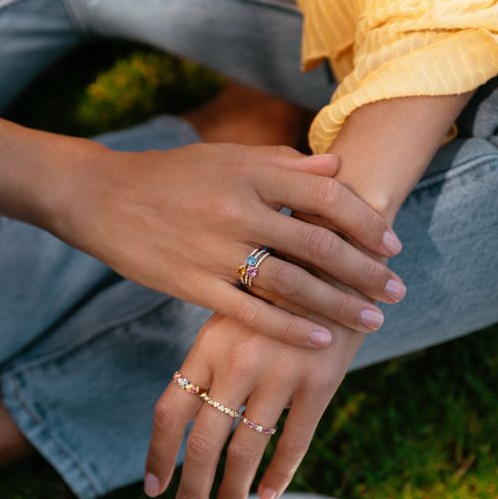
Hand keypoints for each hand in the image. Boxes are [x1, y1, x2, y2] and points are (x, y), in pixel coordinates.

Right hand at [53, 140, 404, 347]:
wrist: (101, 199)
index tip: (392, 244)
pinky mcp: (193, 284)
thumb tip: (335, 167)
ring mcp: (215, 251)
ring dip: (338, 305)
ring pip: (291, 283)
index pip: (325, 196)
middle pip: (317, 244)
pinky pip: (252, 312)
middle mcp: (238, 210)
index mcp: (250, 173)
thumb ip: (281, 163)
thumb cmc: (170, 176)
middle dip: (364, 271)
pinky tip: (321, 340)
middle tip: (396, 292)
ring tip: (371, 321)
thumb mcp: (225, 158)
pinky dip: (290, 327)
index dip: (365, 222)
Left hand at [144, 312, 364, 498]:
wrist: (333, 258)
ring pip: (248, 449)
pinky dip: (279, 473)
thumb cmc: (273, 292)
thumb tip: (190, 420)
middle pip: (204, 442)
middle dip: (191, 490)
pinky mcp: (320, 381)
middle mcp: (238, 363)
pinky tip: (267, 495)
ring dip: (233, 489)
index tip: (153, 489)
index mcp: (208, 346)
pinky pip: (295, 440)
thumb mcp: (229, 316)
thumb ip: (210, 363)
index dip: (159, 455)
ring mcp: (280, 374)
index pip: (170, 413)